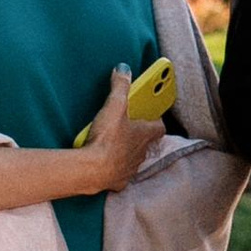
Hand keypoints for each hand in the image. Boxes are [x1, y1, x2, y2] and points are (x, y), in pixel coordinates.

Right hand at [73, 71, 167, 197]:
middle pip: (146, 142)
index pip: (159, 126)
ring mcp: (131, 168)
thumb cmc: (106, 140)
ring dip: (128, 151)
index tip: (150, 113)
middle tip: (129, 126)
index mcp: (144, 135)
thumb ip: (120, 87)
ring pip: (134, 158)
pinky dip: (116, 168)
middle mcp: (141, 153)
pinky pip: (120, 173)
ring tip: (115, 143)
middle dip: (139, 135)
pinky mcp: (118, 181)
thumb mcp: (113, 107)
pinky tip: (105, 162)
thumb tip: (124, 69)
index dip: (155, 119)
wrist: (92, 171)